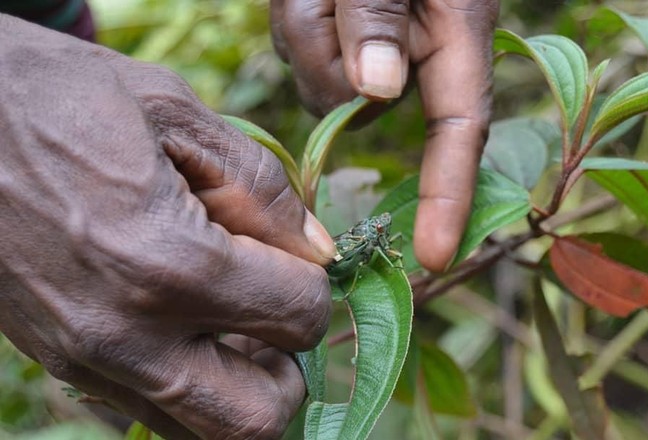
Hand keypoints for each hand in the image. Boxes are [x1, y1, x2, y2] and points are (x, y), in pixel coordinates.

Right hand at [0, 15, 334, 438]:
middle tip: (277, 312)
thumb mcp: (173, 113)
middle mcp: (129, 335)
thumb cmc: (57, 98)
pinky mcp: (59, 362)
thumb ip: (261, 188)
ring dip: (240, 388)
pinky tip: (180, 324)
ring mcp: (87, 360)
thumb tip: (316, 249)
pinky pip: (146, 408)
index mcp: (170, 264)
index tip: (293, 254)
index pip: (301, 317)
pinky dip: (185, 384)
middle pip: (258, 420)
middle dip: (290, 369)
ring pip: (201, 429)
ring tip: (235, 324)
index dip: (315, 284)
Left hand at [271, 0, 498, 271]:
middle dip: (325, 59)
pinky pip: (299, 51)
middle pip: (355, 108)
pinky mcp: (343, 38)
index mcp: (454, 28)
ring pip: (318, 84)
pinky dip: (297, 13)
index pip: (459, 127)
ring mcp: (378, 48)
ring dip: (306, 25)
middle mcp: (419, 51)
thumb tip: (376, 90)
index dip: (450, 198)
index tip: (434, 258)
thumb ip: (379, 14)